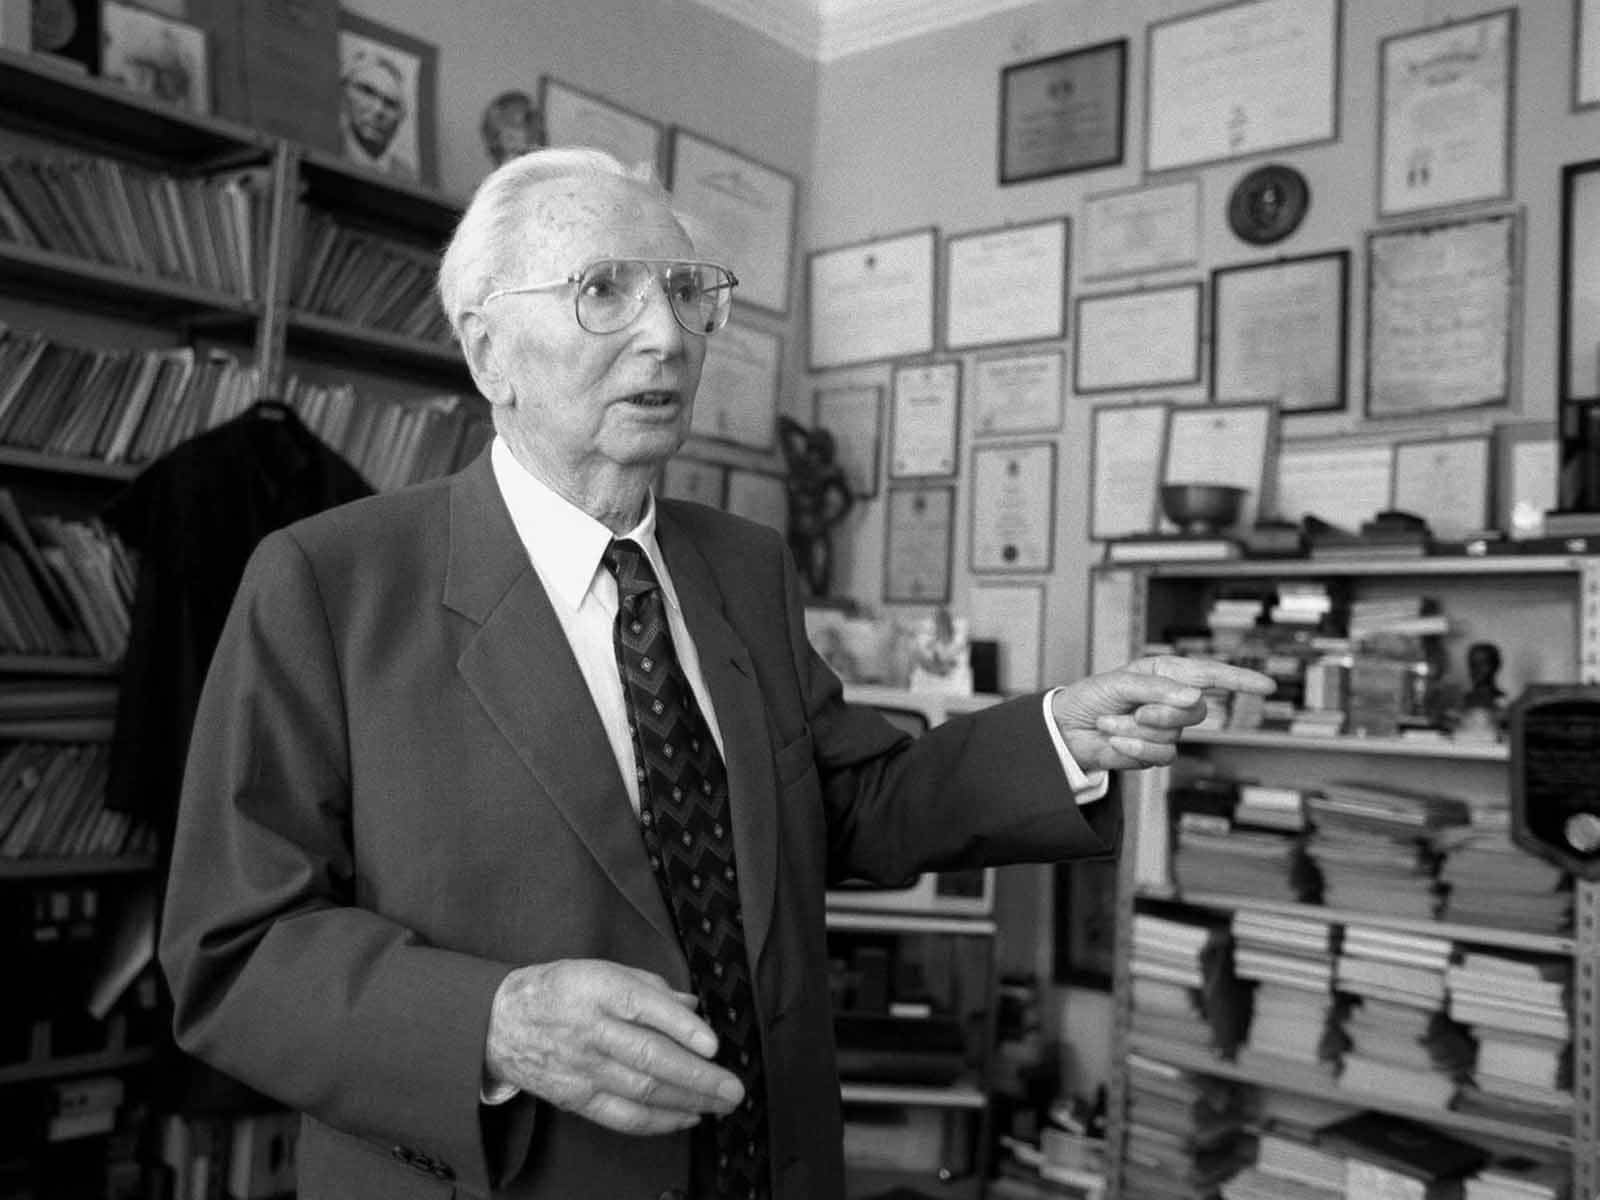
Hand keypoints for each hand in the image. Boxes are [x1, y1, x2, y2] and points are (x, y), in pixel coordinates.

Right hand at [484, 959, 743, 1134]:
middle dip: (697, 1076)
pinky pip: (623, 1115)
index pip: (643, 1006)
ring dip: (688, 1100)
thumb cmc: (561, 990)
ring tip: (722, 1103)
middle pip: (649, 1057)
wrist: (501, 1022)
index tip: (713, 1043)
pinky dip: (659, 1120)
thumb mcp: (602, 969)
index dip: (681, 1026)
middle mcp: (590, 1029)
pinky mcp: (577, 1098)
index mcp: (598, 988)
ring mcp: (583, 1068)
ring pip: (641, 1090)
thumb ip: (650, 987)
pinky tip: (688, 1116)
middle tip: (732, 1087)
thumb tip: (693, 1004)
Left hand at [1050, 655, 1274, 771]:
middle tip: (1135, 711)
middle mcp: (1171, 701)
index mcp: (1167, 674)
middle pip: (1194, 712)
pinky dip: (1134, 749)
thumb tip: (1194, 697)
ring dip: (1136, 731)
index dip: (1239, 680)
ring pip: (1172, 736)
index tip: (1266, 686)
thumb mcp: (1120, 684)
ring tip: (1111, 724)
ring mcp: (1166, 729)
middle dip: (1163, 713)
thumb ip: (1157, 689)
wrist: (1066, 730)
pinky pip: (1160, 756)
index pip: (1211, 675)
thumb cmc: (1091, 697)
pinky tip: (1115, 741)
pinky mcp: (1155, 753)